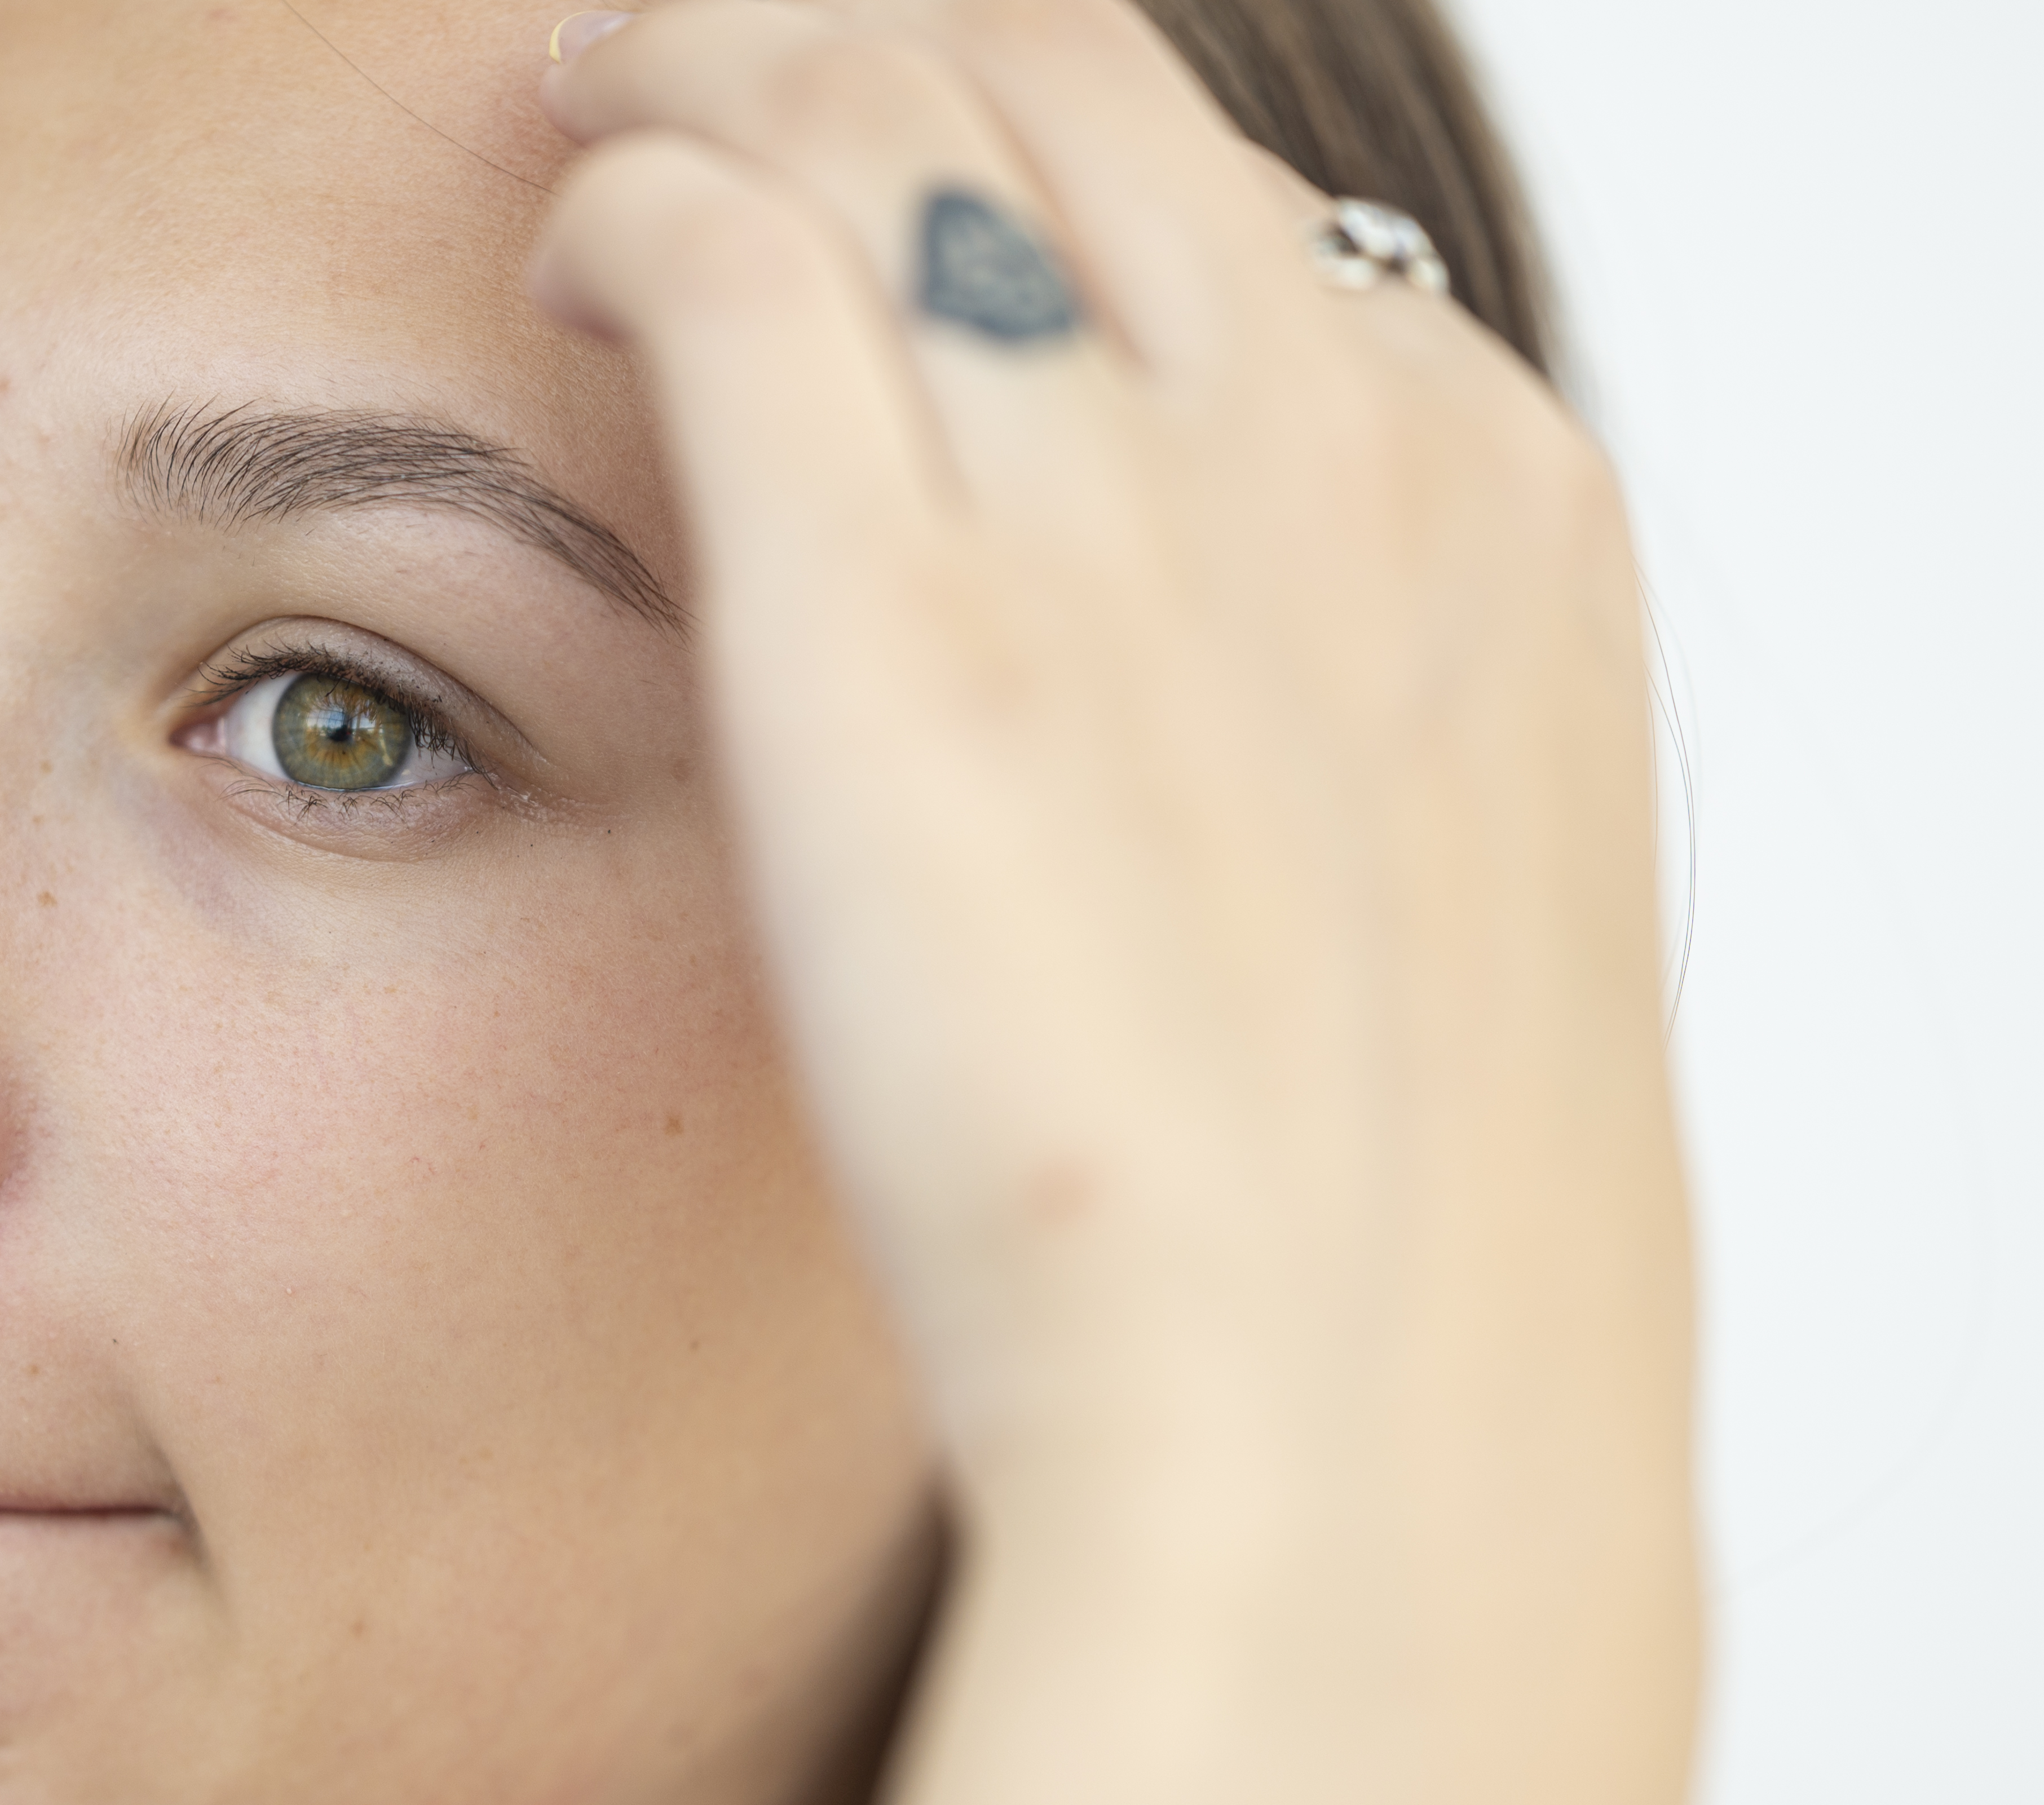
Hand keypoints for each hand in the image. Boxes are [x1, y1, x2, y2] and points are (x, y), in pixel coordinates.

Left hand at [532, 3, 1697, 1804]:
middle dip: (865, 31)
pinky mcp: (890, 593)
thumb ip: (1313, 739)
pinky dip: (635, 189)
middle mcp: (1317, 437)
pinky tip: (564, 230)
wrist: (1344, 1427)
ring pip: (877, 98)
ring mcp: (1109, 495)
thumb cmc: (1373, 1252)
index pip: (1219, 196)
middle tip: (709, 55)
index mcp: (1480, 507)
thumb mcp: (1420, 914)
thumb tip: (1198, 688)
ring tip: (597, 90)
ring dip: (716, 57)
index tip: (903, 166)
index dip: (1028, 136)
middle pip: (1054, 79)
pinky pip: (730, 251)